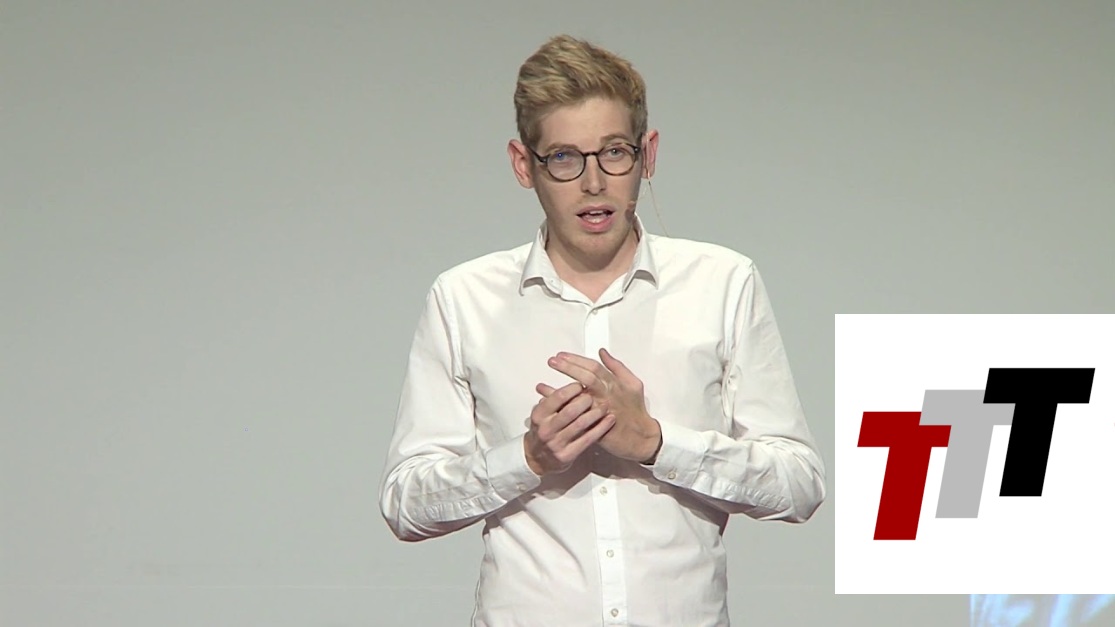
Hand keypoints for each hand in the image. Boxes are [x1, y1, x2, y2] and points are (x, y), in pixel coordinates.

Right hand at [524, 381, 616, 475]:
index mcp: (539, 415)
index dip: (573, 389)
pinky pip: (588, 439)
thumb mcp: (543, 413)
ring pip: (581, 425)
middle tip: (596, 394)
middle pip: (570, 410)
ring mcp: (556, 443)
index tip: (582, 384)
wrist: (538, 458)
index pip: (558, 397)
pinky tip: (609, 420)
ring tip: (606, 405)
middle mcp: (546, 429)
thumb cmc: (544, 430)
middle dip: (586, 400)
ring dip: (596, 413)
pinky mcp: (567, 455)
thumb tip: (565, 376)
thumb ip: (554, 397)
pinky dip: (601, 428)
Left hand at [540, 348, 661, 463]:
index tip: (561, 355)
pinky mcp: (596, 427)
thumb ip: (617, 367)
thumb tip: (602, 352)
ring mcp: (602, 411)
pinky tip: (548, 407)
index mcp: (615, 384)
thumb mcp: (633, 384)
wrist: (641, 438)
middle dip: (568, 368)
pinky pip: (574, 417)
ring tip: (541, 386)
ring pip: (578, 399)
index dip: (577, 360)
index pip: (594, 367)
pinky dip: (560, 411)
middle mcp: (608, 395)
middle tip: (552, 362)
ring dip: (558, 392)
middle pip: (586, 378)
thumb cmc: (636, 410)